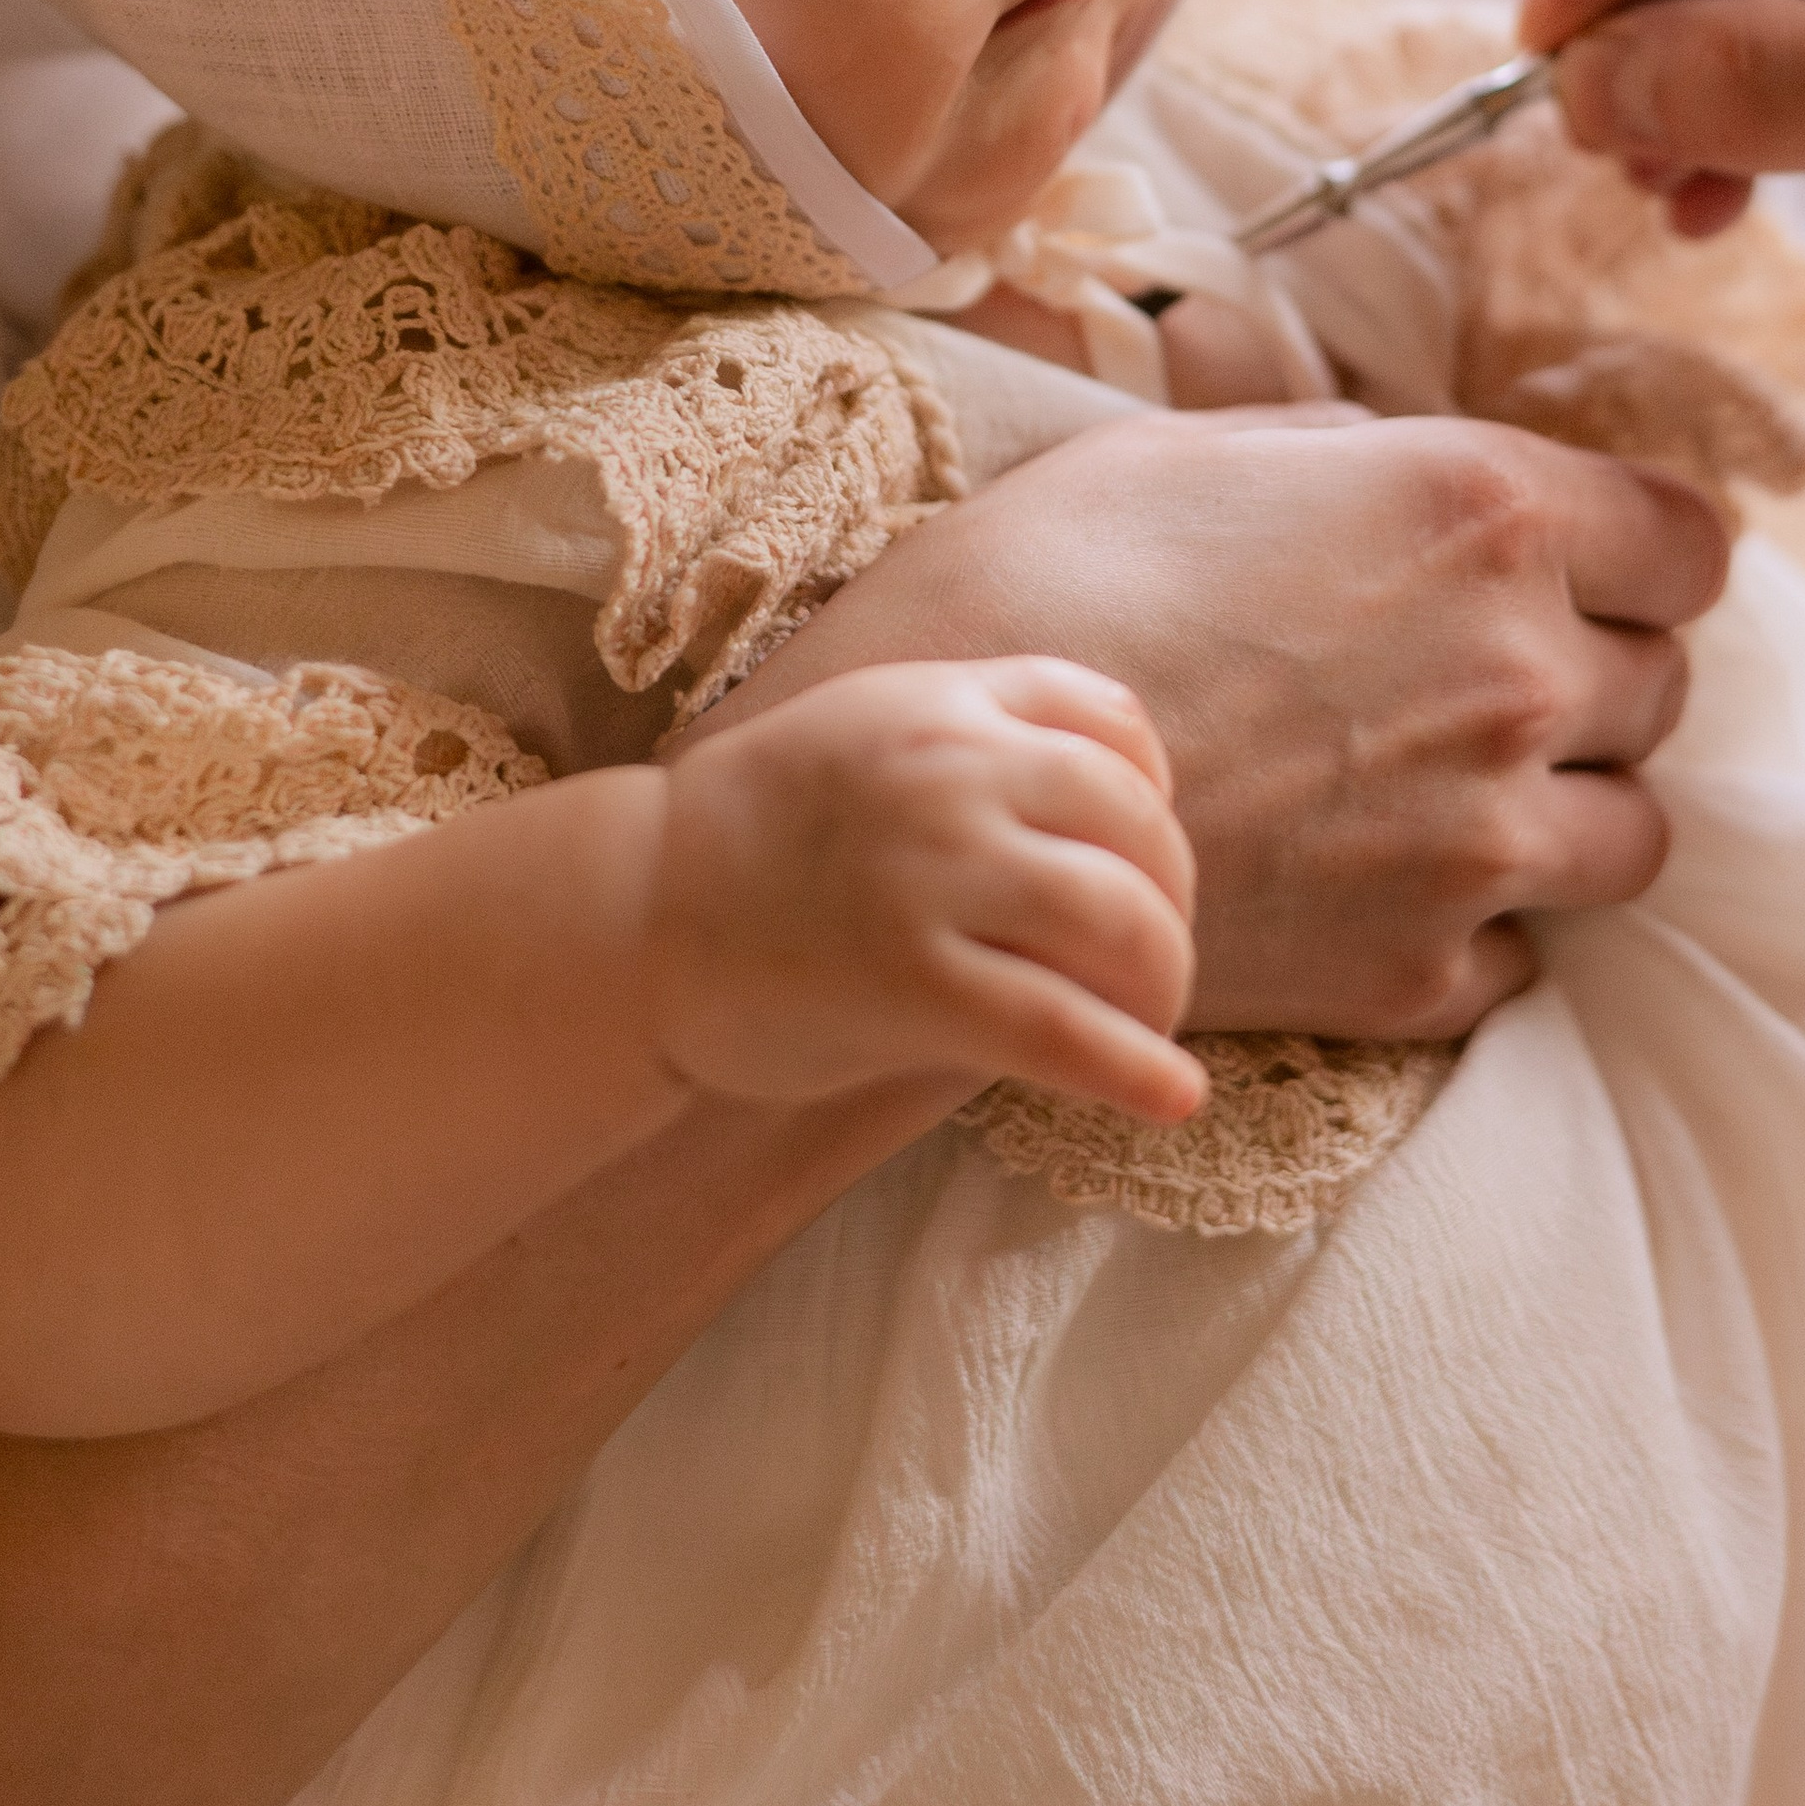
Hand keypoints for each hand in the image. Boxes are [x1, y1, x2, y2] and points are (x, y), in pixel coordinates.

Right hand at [647, 660, 1203, 1124]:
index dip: (1155, 799)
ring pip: (1123, 923)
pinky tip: (1172, 1101)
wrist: (633, 915)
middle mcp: (950, 773)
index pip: (1115, 727)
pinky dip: (1136, 1071)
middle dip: (1169, 907)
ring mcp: (932, 876)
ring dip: (1163, 985)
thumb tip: (1111, 811)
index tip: (1143, 860)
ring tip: (1148, 1027)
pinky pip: (1064, 1029)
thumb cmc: (755, 839)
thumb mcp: (866, 731)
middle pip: (1139, 831)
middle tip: (1150, 966)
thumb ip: (973, 741)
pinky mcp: (913, 984)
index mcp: (943, 704)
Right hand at [700, 410, 1727, 1039]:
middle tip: (1474, 677)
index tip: (1588, 570)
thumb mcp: (1184, 453)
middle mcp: (1518, 673)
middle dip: (1594, 674)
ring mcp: (1482, 840)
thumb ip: (1345, 449)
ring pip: (1632, 834)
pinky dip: (1477, 923)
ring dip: (1567, 807)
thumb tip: (1398, 451)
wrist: (924, 809)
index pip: (1690, 542)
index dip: (1639, 555)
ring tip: (1449, 792)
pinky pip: (1525, 953)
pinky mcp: (1421, 973)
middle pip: (1664, 686)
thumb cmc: (1032, 591)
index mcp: (1479, 510)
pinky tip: (1375, 878)